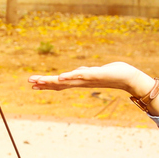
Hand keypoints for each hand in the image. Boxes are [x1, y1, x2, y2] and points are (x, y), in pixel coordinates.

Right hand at [28, 62, 151, 95]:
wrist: (128, 78)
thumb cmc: (112, 75)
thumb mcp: (94, 73)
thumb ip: (84, 74)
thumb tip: (77, 73)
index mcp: (80, 81)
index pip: (60, 83)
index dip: (46, 84)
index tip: (33, 84)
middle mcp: (81, 82)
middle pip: (59, 83)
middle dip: (44, 83)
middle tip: (29, 83)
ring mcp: (87, 79)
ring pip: (66, 80)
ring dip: (52, 81)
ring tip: (40, 81)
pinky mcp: (96, 75)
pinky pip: (80, 76)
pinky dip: (70, 77)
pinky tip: (61, 77)